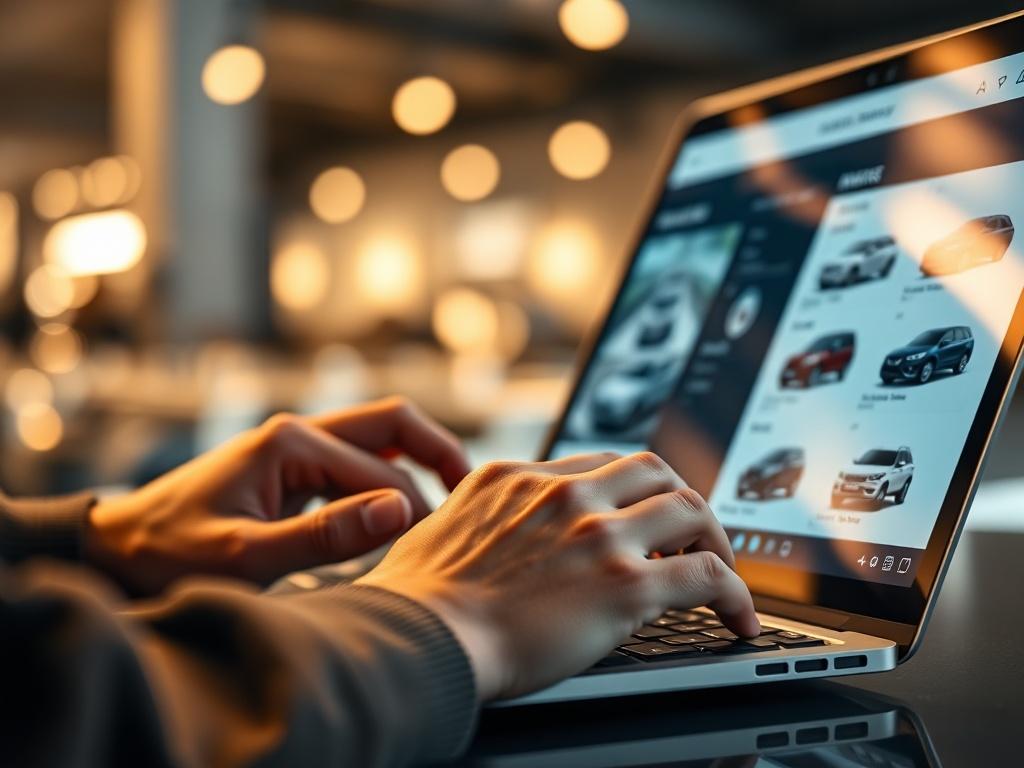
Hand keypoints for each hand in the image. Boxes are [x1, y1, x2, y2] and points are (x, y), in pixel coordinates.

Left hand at [85, 397, 469, 594]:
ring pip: (379, 439)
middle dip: (437, 452)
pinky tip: (402, 513)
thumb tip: (399, 510)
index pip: (380, 468)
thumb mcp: (245, 554)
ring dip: (416, 463)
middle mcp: (299, 431)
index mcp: (290, 441)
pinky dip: (389, 479)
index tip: (432, 548)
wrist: (120, 546)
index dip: (414, 507)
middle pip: (392, 422)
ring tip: (449, 506)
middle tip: (472, 495)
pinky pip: (357, 461)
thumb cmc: (171, 553)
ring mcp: (297, 445)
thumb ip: (325, 535)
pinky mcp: (294, 465)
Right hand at [357, 451, 758, 700]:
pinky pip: (708, 578)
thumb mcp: (440, 527)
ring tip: (721, 568)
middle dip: (678, 497)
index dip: (629, 490)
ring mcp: (599, 536)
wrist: (420, 638)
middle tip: (686, 532)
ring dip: (714, 537)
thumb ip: (477, 516)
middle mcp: (565, 495)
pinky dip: (736, 595)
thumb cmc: (417, 599)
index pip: (598, 464)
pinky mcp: (625, 586)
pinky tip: (739, 618)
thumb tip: (488, 530)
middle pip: (653, 469)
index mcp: (519, 478)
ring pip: (691, 508)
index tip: (639, 512)